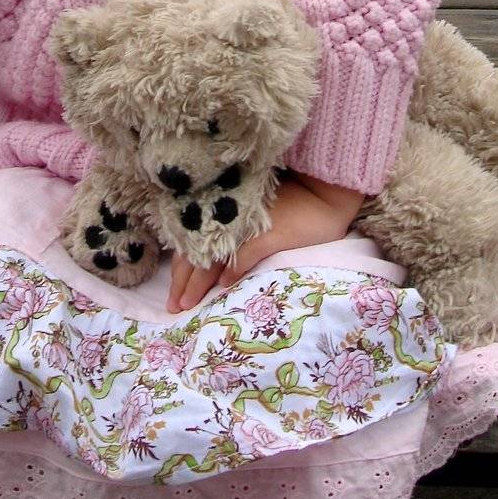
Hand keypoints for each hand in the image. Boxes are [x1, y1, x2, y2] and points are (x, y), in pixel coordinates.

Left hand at [165, 175, 362, 312]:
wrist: (324, 192)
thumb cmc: (290, 201)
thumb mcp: (251, 212)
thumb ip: (229, 227)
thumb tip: (210, 259)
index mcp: (224, 209)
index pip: (193, 241)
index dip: (180, 267)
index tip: (173, 291)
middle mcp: (232, 217)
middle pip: (199, 252)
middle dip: (183, 282)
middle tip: (173, 306)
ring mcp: (251, 225)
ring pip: (216, 256)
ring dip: (199, 282)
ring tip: (188, 303)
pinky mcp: (272, 233)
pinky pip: (247, 253)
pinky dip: (233, 269)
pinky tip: (224, 286)